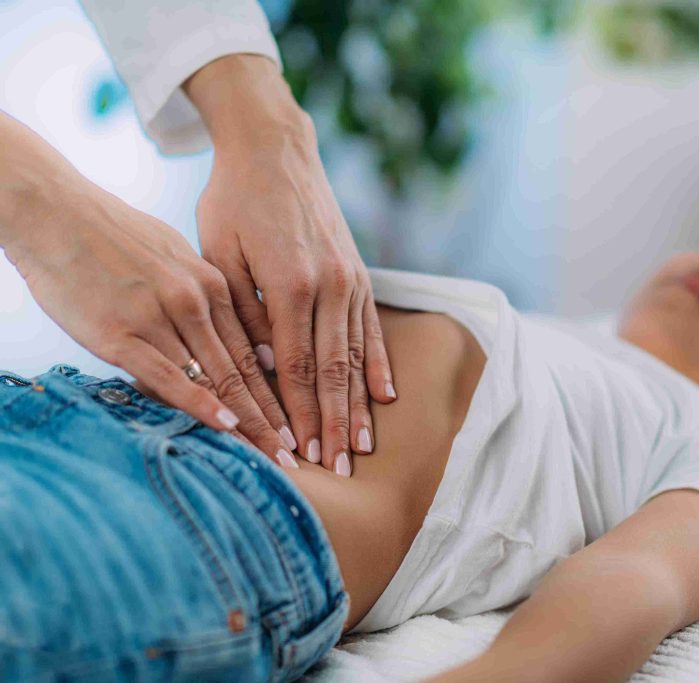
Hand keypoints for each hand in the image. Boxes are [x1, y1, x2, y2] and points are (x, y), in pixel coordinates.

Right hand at [6, 190, 296, 465]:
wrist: (53, 212)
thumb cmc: (111, 236)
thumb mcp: (173, 257)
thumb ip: (202, 295)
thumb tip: (222, 333)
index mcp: (212, 283)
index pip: (255, 349)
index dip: (281, 391)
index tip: (300, 422)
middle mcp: (194, 301)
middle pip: (244, 370)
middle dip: (275, 417)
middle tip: (300, 453)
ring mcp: (160, 317)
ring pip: (215, 377)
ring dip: (247, 421)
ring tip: (274, 456)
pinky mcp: (121, 334)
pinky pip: (169, 376)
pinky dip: (201, 403)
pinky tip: (226, 426)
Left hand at [186, 55, 395, 474]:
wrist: (274, 150)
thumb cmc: (233, 201)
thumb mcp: (220, 254)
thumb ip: (243, 314)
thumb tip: (262, 371)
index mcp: (290, 284)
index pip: (294, 367)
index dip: (298, 415)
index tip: (300, 455)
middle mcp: (329, 286)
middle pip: (332, 372)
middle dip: (332, 425)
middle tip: (337, 470)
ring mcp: (349, 280)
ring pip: (355, 356)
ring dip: (357, 405)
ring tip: (361, 447)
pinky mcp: (357, 273)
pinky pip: (372, 329)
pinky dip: (378, 365)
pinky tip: (384, 397)